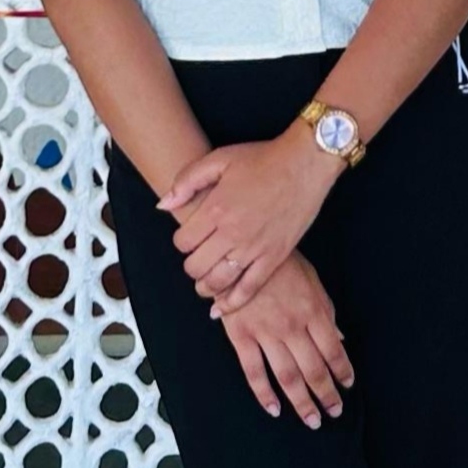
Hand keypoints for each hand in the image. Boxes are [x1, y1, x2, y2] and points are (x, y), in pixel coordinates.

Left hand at [157, 125, 340, 315]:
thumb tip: (163, 205)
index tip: (190, 237)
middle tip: (198, 258)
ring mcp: (254, 248)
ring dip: (205, 287)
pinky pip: (248, 290)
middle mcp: (232, 233)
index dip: (182, 242)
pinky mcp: (274, 258)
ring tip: (204, 283)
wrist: (304, 164)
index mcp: (216, 209)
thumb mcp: (219, 158)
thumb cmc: (262, 158)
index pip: (182, 242)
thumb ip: (187, 180)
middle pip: (196, 266)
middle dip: (191, 265)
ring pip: (217, 282)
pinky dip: (231, 303)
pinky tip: (220, 308)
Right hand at [218, 250, 353, 428]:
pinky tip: (274, 408)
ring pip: (287, 376)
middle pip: (313, 369)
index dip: (342, 372)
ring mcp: (265, 333)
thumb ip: (326, 311)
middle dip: (326, 395)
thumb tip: (340, 339)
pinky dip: (264, 394)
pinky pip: (254, 371)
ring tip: (312, 419)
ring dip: (302, 402)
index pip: (333, 351)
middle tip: (333, 412)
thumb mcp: (312, 280)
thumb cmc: (281, 264)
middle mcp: (292, 326)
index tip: (347, 387)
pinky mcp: (241, 336)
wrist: (241, 251)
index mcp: (313, 311)